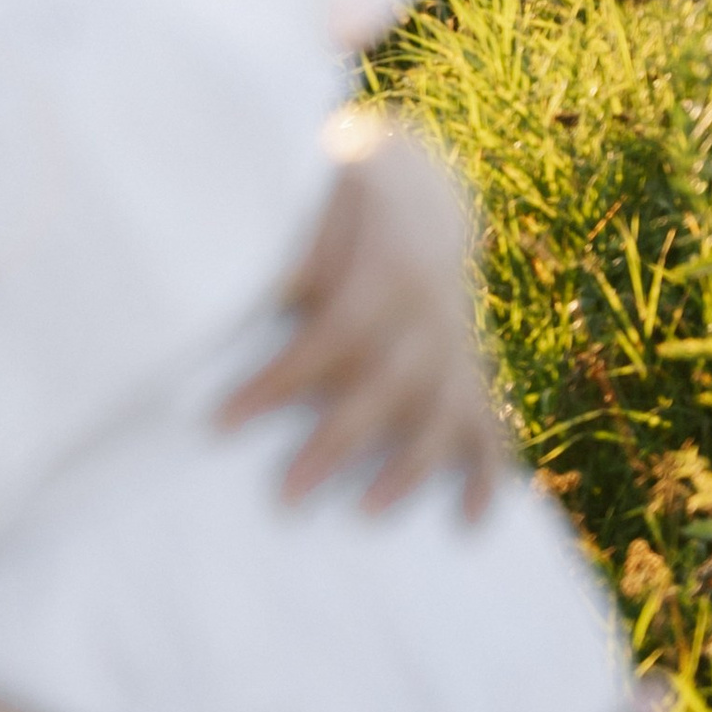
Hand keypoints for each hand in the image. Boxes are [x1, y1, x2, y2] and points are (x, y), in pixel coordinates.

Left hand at [219, 110, 505, 518]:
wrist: (419, 190)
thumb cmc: (342, 202)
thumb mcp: (316, 205)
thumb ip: (287, 254)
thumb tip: (231, 300)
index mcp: (390, 267)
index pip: (335, 334)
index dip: (282, 380)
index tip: (223, 421)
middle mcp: (433, 310)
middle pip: (389, 385)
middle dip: (337, 442)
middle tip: (287, 497)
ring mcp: (458, 342)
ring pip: (445, 411)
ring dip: (411, 467)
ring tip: (368, 515)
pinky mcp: (470, 365)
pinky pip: (488, 422)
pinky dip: (484, 473)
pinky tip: (469, 522)